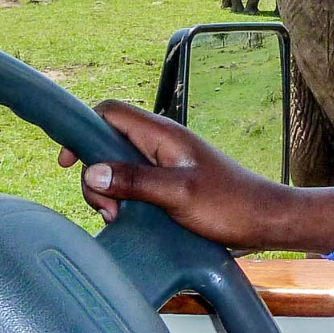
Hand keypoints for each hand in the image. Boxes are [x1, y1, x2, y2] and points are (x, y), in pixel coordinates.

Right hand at [56, 101, 326, 249]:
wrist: (265, 221)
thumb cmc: (229, 205)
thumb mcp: (178, 194)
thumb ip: (135, 181)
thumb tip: (91, 170)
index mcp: (162, 134)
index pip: (110, 111)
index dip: (82, 129)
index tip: (68, 162)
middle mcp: (161, 144)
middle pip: (107, 143)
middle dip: (95, 173)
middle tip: (108, 209)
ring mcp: (165, 164)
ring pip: (118, 167)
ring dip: (109, 191)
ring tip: (119, 218)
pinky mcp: (170, 184)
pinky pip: (134, 184)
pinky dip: (124, 200)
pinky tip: (129, 220)